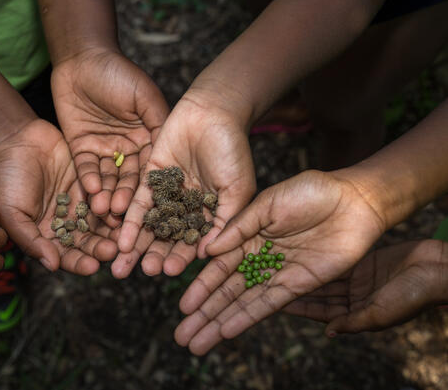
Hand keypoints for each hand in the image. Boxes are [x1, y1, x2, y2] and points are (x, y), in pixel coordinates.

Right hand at [0, 119, 117, 274]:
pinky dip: (114, 202)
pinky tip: (124, 207)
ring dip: (112, 228)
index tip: (93, 267)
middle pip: (87, 240)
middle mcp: (65, 222)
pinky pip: (105, 195)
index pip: (66, 255)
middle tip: (115, 251)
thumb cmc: (5, 178)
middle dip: (101, 247)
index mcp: (45, 235)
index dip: (79, 262)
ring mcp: (79, 202)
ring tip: (124, 234)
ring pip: (100, 220)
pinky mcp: (90, 182)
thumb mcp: (12, 212)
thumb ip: (31, 240)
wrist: (14, 139)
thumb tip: (53, 265)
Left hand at [51, 48, 168, 218]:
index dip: (150, 188)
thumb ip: (158, 123)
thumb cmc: (119, 73)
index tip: (150, 207)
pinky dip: (89, 180)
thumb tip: (172, 153)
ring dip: (106, 194)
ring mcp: (104, 151)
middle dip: (124, 198)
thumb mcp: (144, 97)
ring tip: (104, 210)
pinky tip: (91, 192)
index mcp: (148, 139)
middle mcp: (128, 150)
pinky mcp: (82, 149)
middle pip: (128, 179)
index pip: (151, 169)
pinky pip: (86, 168)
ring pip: (107, 178)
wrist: (82, 58)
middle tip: (122, 215)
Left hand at [113, 95, 255, 277]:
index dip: (181, 258)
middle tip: (143, 272)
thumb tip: (208, 255)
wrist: (213, 112)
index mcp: (209, 215)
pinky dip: (129, 222)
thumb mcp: (236, 189)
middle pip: (167, 239)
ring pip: (150, 226)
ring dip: (136, 247)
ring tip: (121, 268)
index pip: (192, 243)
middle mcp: (186, 209)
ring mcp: (166, 194)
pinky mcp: (149, 179)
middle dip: (154, 256)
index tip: (169, 272)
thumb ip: (223, 222)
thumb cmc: (233, 150)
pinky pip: (138, 204)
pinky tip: (120, 239)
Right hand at [174, 170, 385, 354]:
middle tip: (181, 337)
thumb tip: (208, 251)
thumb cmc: (312, 192)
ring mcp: (278, 273)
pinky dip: (247, 318)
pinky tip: (227, 332)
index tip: (183, 306)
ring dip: (219, 323)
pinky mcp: (299, 284)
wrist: (354, 200)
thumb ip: (239, 227)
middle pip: (226, 291)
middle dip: (204, 314)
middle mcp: (259, 258)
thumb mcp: (268, 203)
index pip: (219, 267)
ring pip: (243, 303)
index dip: (200, 287)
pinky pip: (268, 304)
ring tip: (196, 344)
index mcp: (248, 236)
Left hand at [284, 239, 447, 334]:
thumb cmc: (413, 295)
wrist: (436, 269)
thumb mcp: (381, 312)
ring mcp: (356, 280)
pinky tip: (299, 251)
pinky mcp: (360, 263)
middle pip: (317, 295)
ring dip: (303, 272)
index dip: (297, 308)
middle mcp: (352, 298)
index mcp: (356, 314)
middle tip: (269, 281)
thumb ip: (354, 322)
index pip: (319, 312)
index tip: (273, 302)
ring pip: (323, 277)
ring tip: (280, 264)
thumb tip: (328, 333)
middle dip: (295, 289)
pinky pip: (334, 262)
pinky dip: (318, 258)